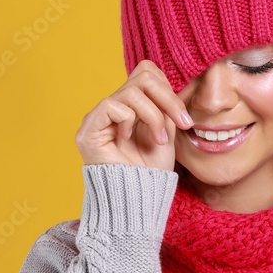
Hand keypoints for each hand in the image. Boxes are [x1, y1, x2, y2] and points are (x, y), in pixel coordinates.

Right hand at [75, 60, 193, 171]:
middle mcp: (112, 107)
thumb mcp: (167, 130)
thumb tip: (167, 83)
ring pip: (132, 91)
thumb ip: (164, 105)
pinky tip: (128, 139)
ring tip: (159, 139)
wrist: (139, 199)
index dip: (168, 89)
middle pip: (142, 75)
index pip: (146, 73)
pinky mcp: (88, 129)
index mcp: (130, 106)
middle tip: (182, 124)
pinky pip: (112, 105)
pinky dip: (129, 121)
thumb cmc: (151, 170)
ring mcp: (98, 117)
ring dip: (153, 116)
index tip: (183, 120)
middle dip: (168, 99)